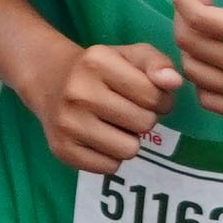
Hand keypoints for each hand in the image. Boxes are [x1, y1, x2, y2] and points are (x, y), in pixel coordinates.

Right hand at [28, 36, 180, 174]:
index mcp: (97, 63)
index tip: (147, 96)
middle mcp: (78, 93)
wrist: (48, 80)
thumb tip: (174, 82)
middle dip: (144, 118)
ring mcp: (68, 124)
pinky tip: (100, 138)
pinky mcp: (62, 150)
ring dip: (129, 140)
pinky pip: (109, 167)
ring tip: (115, 125)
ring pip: (129, 150)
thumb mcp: (128, 55)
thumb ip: (157, 63)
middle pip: (144, 124)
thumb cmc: (97, 69)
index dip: (160, 99)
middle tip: (128, 110)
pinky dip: (111, 156)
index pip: (153, 96)